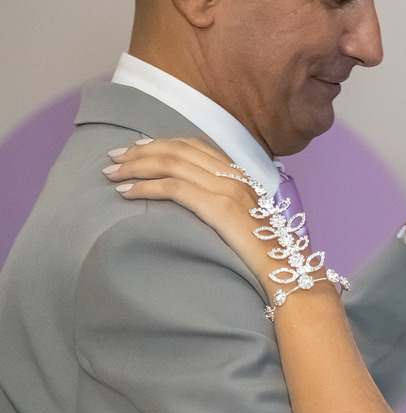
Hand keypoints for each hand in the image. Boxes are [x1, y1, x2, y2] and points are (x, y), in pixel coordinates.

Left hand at [103, 138, 332, 302]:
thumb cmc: (265, 251)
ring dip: (137, 167)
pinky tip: (127, 193)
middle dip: (141, 152)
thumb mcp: (246, 218)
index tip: (137, 148)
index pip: (194, 146)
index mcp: (241, 174)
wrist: (286, 268)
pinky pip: (174, 188)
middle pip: (179, 150)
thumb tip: (195, 201)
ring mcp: (227, 189)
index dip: (162, 143)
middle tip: (113, 158)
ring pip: (172, 164)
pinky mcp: (219, 207)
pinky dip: (146, 187)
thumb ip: (224, 202)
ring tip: (112, 174)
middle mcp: (234, 176)